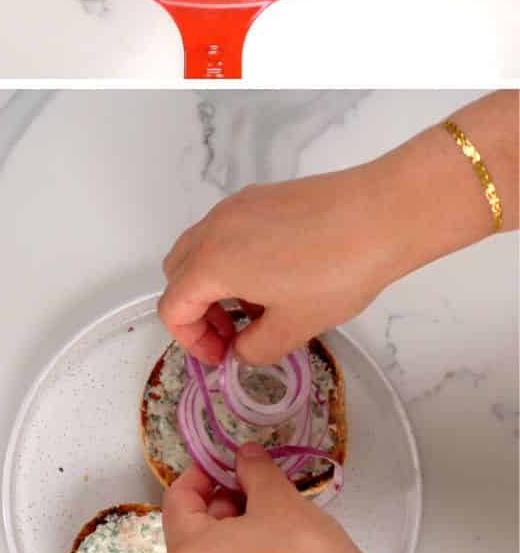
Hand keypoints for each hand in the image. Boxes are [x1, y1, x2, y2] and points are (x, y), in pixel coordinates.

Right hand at [158, 165, 395, 365]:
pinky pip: (224, 231)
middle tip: (235, 333)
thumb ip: (255, 349)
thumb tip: (242, 349)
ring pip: (198, 249)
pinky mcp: (257, 196)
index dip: (192, 341)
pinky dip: (230, 257)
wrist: (380, 214)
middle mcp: (211, 230)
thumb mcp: (295, 326)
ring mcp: (233, 208)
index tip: (224, 356)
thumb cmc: (335, 272)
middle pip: (177, 275)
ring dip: (212, 283)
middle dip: (196, 310)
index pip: (172, 308)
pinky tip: (276, 272)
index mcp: (211, 265)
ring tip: (258, 304)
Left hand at [162, 447, 406, 552]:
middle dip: (219, 502)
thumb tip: (243, 455)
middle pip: (189, 528)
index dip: (202, 475)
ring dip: (229, 528)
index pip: (177, 500)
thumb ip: (252, 469)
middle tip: (255, 490)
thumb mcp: (277, 497)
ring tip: (269, 518)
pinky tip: (272, 548)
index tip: (230, 465)